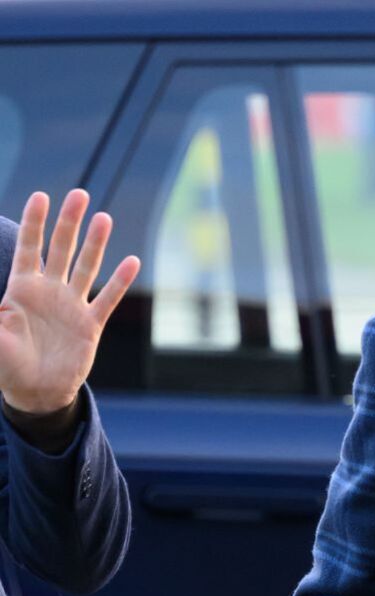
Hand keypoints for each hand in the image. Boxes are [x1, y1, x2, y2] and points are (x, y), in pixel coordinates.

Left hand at [0, 190, 139, 413]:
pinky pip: (107, 299)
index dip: (34, 223)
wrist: (35, 392)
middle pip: (61, 249)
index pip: (29, 248)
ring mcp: (72, 306)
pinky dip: (120, 281)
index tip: (41, 196)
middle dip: (68, 222)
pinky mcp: (90, 324)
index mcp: (22, 289)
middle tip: (78, 194)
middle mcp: (49, 291)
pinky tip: (131, 261)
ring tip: (104, 218)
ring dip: (95, 243)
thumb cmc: (7, 364)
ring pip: (87, 267)